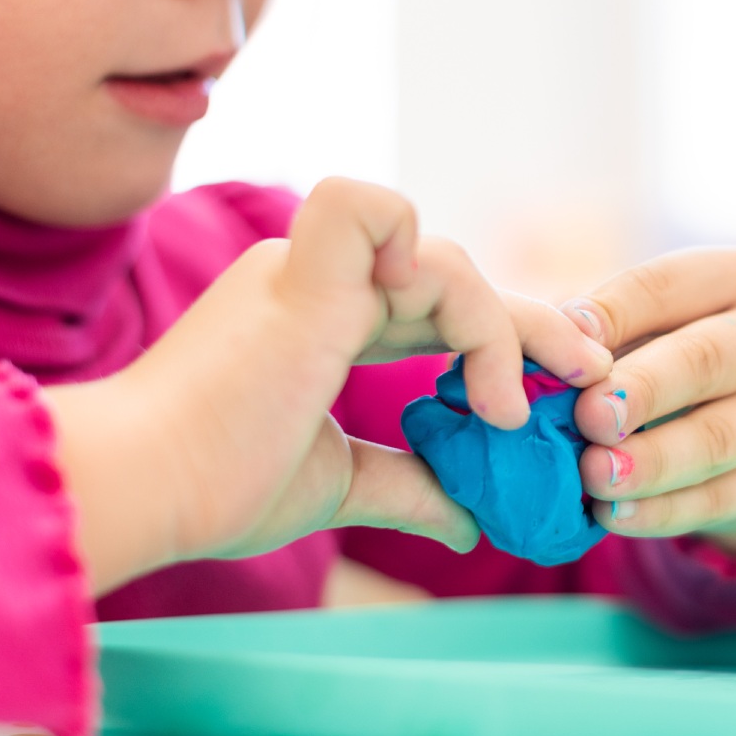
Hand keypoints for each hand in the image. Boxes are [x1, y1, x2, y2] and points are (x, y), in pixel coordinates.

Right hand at [47, 179, 611, 592]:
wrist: (145, 489)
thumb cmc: (214, 486)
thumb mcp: (339, 484)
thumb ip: (409, 487)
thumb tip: (471, 521)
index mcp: (322, 319)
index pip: (440, 310)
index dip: (502, 346)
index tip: (550, 404)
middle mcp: (320, 280)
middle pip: (460, 280)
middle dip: (538, 328)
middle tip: (591, 381)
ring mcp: (311, 268)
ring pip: (446, 260)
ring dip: (499, 334)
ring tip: (505, 416)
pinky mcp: (306, 273)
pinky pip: (385, 213)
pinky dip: (437, 267)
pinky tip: (462, 354)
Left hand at [559, 248, 735, 555]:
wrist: (730, 426)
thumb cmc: (659, 354)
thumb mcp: (636, 322)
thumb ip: (599, 328)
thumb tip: (557, 340)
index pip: (669, 285)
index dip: (615, 312)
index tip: (564, 336)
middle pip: (706, 359)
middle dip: (642, 389)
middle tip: (588, 417)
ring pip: (717, 438)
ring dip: (650, 461)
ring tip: (595, 474)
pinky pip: (719, 499)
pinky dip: (661, 511)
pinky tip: (615, 515)